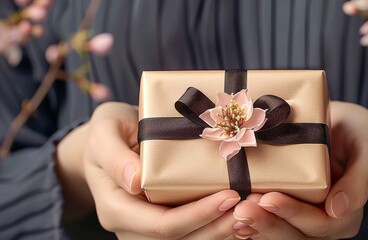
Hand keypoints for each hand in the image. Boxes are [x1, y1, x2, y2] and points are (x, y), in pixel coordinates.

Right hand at [56, 102, 240, 238]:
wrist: (108, 141)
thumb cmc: (106, 132)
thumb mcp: (104, 133)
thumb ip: (114, 157)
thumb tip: (135, 180)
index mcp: (116, 209)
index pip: (161, 225)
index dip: (197, 215)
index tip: (229, 196)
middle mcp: (133, 227)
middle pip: (180, 239)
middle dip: (218, 227)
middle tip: (252, 207)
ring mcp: (148, 227)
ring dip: (222, 230)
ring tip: (253, 213)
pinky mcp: (164, 219)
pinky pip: (192, 231)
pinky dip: (217, 225)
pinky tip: (242, 216)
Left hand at [231, 101, 367, 238]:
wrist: (337, 123)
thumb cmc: (355, 131)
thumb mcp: (367, 145)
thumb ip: (361, 178)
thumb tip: (338, 209)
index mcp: (347, 213)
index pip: (322, 224)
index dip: (295, 214)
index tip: (269, 198)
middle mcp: (325, 223)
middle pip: (296, 235)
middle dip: (269, 225)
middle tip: (242, 209)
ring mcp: (304, 220)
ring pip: (280, 234)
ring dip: (257, 227)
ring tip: (234, 214)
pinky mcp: (287, 212)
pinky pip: (270, 224)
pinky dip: (251, 224)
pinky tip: (231, 218)